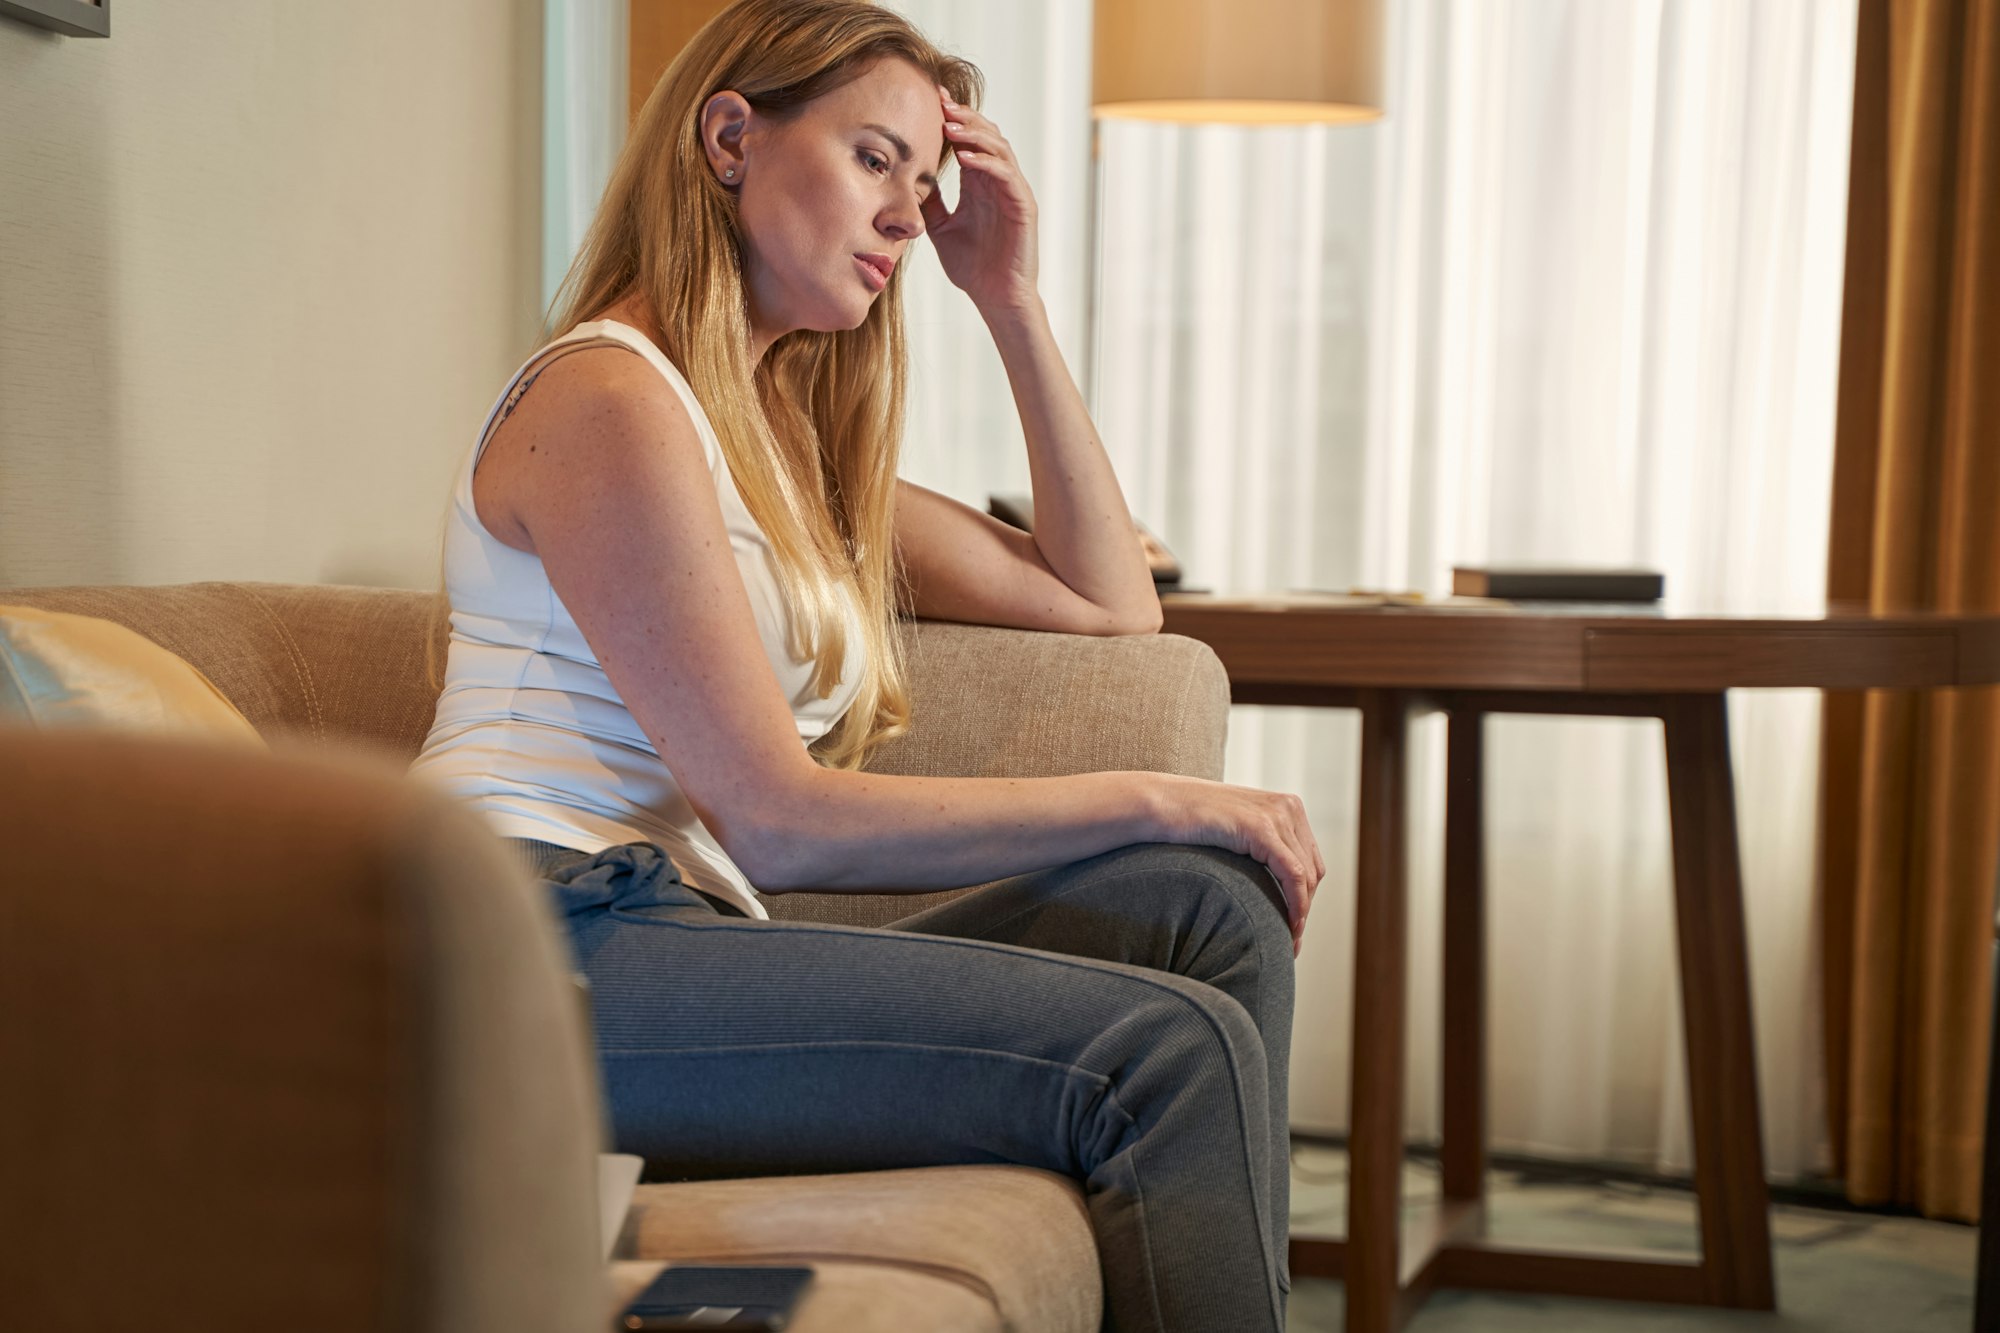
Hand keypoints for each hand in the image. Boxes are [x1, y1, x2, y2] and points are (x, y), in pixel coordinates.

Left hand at [921, 86, 1038, 317]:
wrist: (996, 299)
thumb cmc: (973, 267)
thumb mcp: (940, 228)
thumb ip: (930, 202)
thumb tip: (907, 180)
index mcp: (980, 183)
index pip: (968, 140)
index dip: (952, 119)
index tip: (930, 100)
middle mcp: (998, 182)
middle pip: (986, 134)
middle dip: (963, 116)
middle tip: (940, 101)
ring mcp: (1013, 192)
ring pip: (999, 148)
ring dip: (974, 134)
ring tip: (949, 125)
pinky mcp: (1023, 206)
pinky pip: (1007, 175)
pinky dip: (987, 163)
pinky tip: (965, 157)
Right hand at [1151, 775, 1325, 956]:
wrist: (1160, 803)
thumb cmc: (1189, 821)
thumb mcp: (1236, 830)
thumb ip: (1258, 845)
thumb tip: (1270, 884)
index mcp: (1286, 806)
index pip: (1309, 860)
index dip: (1305, 897)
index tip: (1293, 927)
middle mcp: (1288, 807)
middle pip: (1312, 870)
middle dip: (1304, 908)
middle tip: (1291, 942)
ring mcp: (1277, 815)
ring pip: (1306, 876)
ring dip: (1301, 913)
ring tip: (1287, 941)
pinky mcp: (1262, 828)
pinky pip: (1293, 874)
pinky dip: (1296, 904)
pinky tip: (1289, 925)